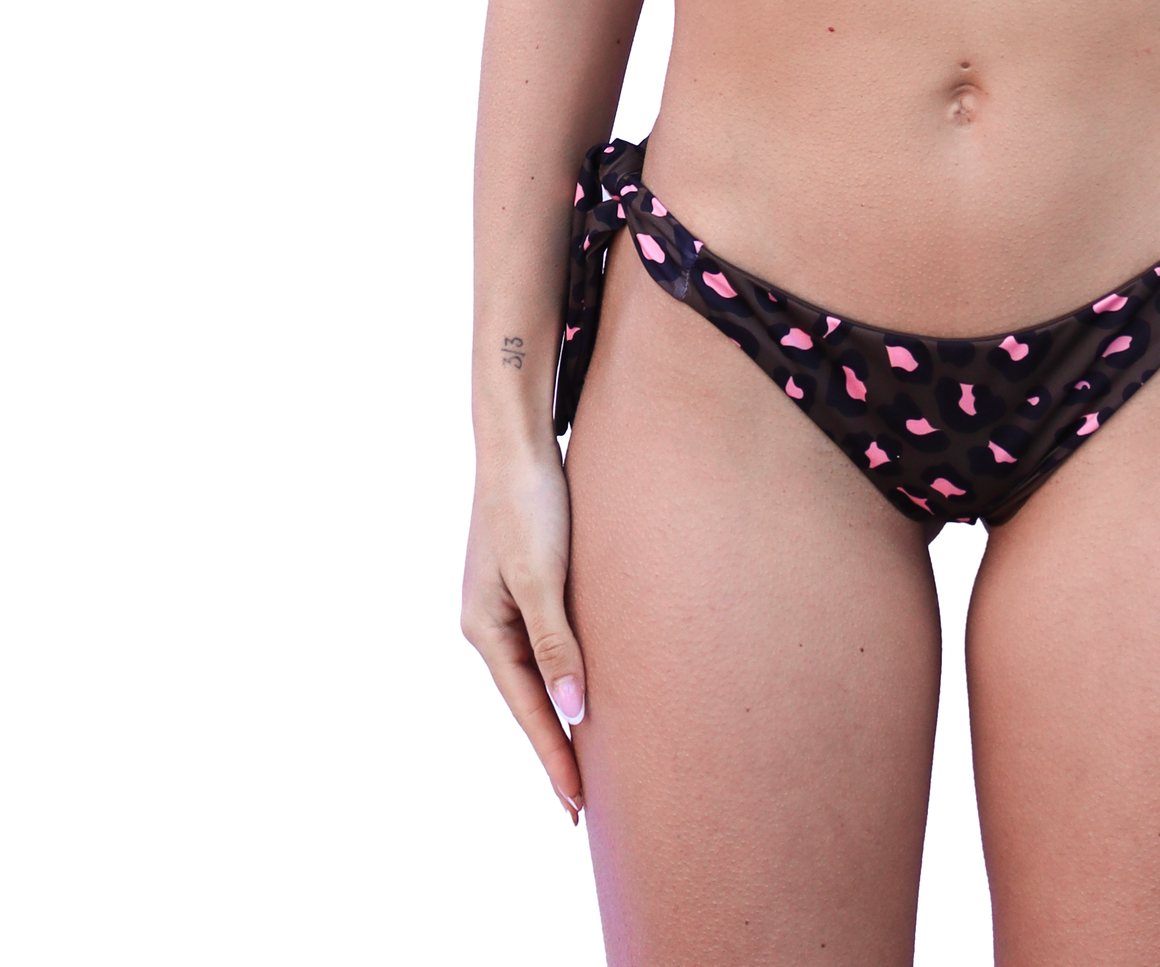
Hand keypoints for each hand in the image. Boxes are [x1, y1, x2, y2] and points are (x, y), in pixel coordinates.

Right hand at [461, 438, 586, 824]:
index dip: (553, 756)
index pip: (527, 708)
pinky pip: (547, 643)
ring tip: (587, 759)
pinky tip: (581, 688)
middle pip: (529, 699)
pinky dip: (563, 673)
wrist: (517, 442)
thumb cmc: (528, 504)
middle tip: (580, 804)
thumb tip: (572, 708)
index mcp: (485, 629)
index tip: (576, 804)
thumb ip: (555, 641)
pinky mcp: (527, 582)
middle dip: (555, 749)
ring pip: (538, 673)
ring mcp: (506, 603)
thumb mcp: (541, 575)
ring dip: (560, 713)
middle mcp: (491, 623)